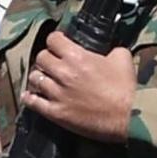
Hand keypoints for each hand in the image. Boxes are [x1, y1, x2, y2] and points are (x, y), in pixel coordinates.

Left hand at [20, 34, 136, 143]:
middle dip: (47, 58)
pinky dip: (29, 98)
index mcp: (77, 57)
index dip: (56, 41)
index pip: (53, 40)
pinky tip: (29, 96)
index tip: (59, 44)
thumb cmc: (126, 89)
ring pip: (35, 78)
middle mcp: (63, 73)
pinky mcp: (56, 113)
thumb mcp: (123, 59)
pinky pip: (33, 103)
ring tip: (45, 80)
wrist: (127, 118)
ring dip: (40, 77)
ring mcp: (57, 94)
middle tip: (54, 63)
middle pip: (41, 58)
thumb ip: (111, 49)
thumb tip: (108, 50)